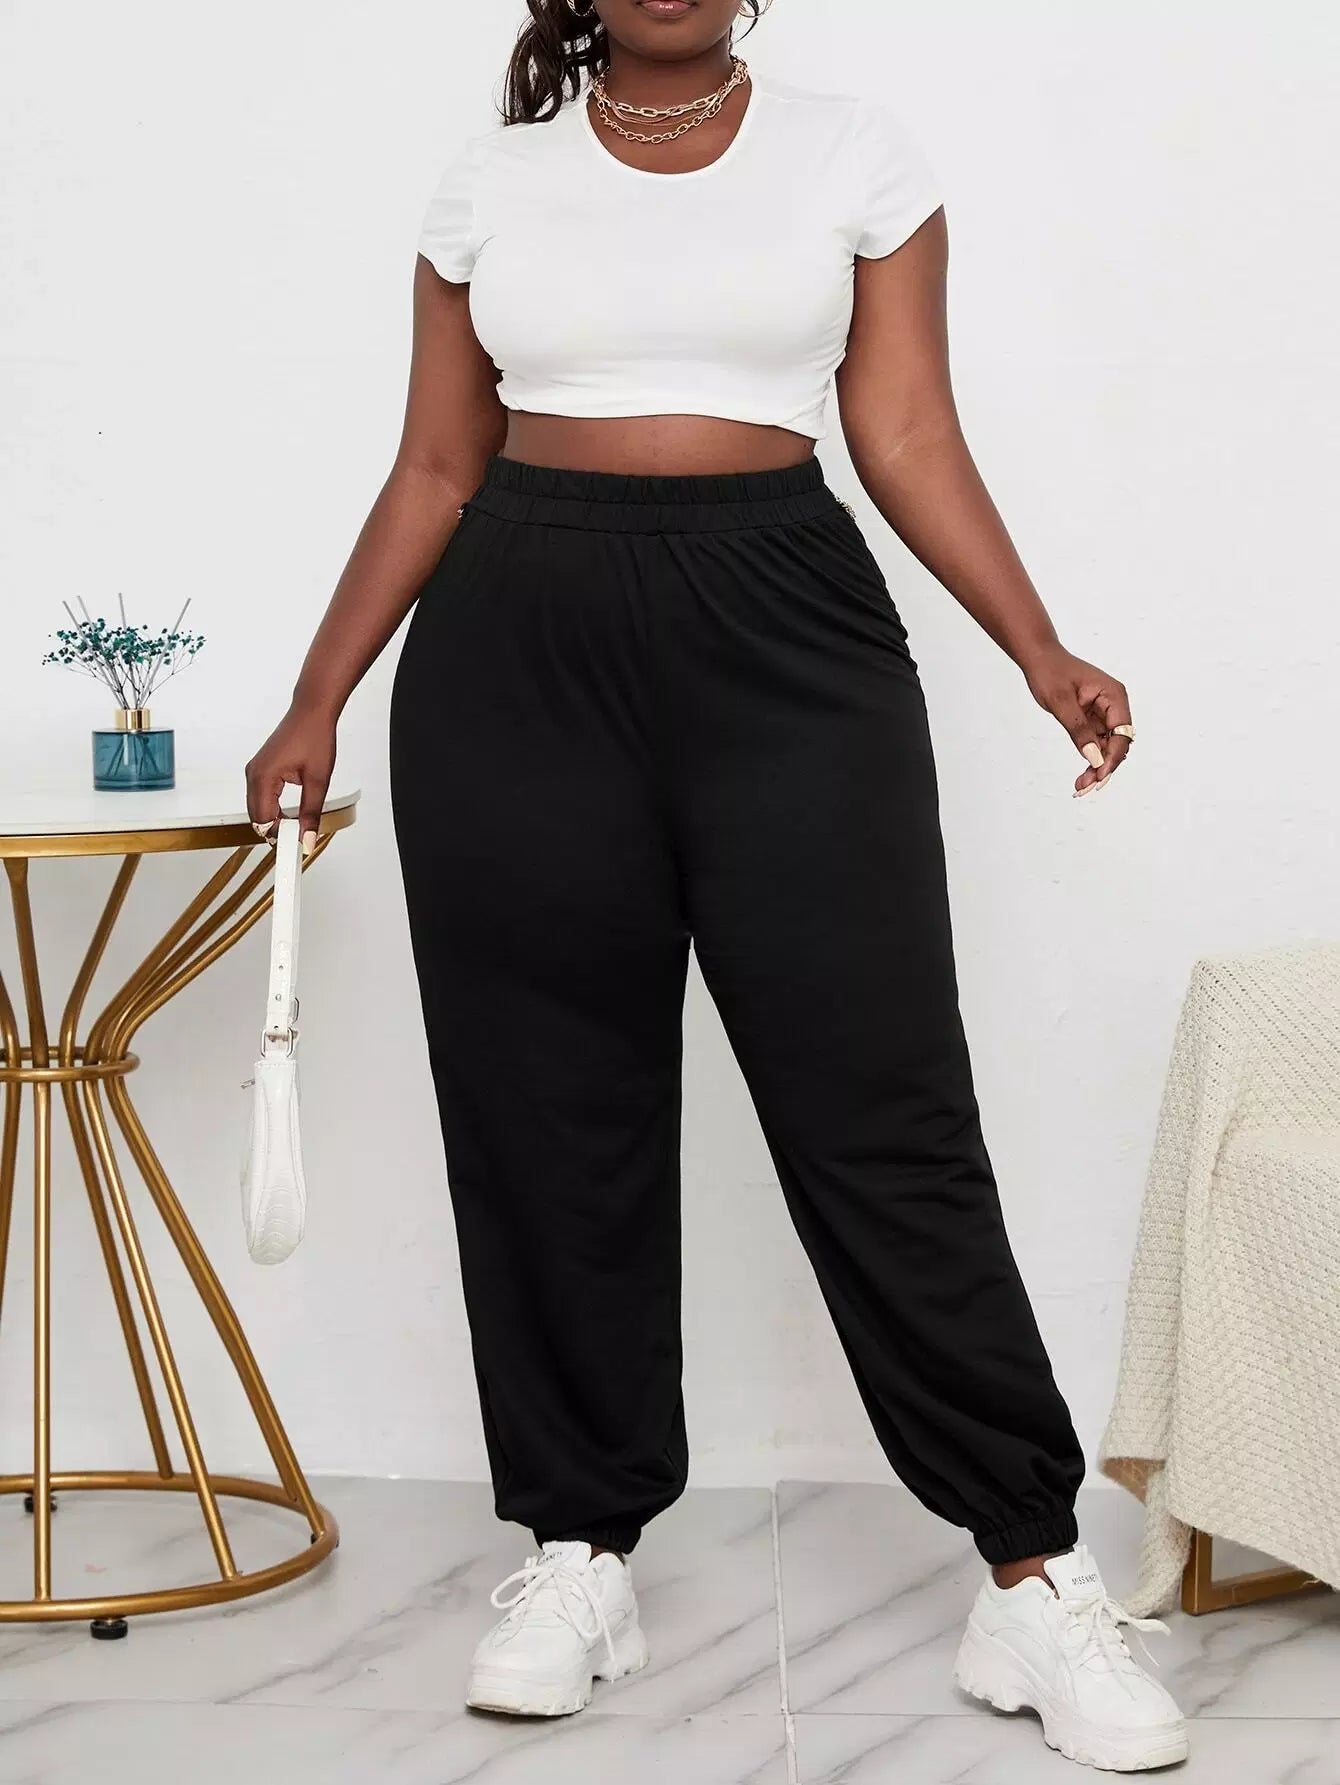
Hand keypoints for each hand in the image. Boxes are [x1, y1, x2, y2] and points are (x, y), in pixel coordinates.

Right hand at [245, 703, 336, 852]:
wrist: (311, 711)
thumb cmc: (314, 737)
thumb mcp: (318, 780)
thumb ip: (311, 813)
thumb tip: (306, 839)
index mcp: (263, 778)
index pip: (264, 820)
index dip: (280, 837)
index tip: (295, 848)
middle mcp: (253, 774)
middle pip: (256, 817)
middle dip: (275, 831)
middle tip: (298, 839)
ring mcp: (254, 771)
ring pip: (257, 808)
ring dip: (274, 820)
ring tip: (298, 826)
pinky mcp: (260, 768)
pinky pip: (260, 796)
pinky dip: (272, 808)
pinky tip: (290, 813)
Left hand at [1023, 645, 1132, 796]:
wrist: (1039, 658)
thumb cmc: (1050, 672)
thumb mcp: (1061, 702)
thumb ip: (1079, 730)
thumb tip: (1095, 758)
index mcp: (1114, 695)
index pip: (1122, 733)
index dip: (1112, 757)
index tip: (1098, 776)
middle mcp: (1114, 705)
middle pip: (1118, 743)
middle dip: (1105, 766)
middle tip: (1086, 787)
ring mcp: (1105, 713)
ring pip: (1107, 747)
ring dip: (1097, 767)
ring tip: (1080, 786)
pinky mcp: (1093, 719)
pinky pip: (1096, 744)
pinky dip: (1090, 759)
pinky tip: (1082, 777)